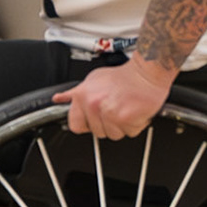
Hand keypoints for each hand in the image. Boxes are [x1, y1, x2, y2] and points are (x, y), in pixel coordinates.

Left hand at [55, 60, 175, 139]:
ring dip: (122, 126)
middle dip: (108, 124)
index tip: (95, 118)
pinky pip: (130, 132)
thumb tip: (59, 99)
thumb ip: (76, 92)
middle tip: (116, 108)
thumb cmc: (124, 76)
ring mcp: (109, 113)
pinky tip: (135, 111)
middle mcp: (94, 104)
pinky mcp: (125, 119)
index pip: (75, 125)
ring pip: (114, 134)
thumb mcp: (94, 79)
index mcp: (83, 96)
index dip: (86, 124)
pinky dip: (136, 125)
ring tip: (126, 108)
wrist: (147, 72)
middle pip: (97, 132)